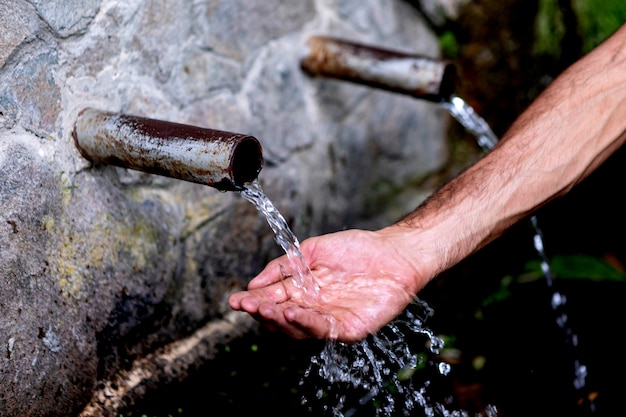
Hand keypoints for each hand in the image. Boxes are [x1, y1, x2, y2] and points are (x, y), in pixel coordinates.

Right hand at [228, 228, 427, 342]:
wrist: (393, 254)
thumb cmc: (356, 249)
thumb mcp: (312, 250)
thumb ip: (284, 266)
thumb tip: (254, 283)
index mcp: (302, 291)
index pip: (272, 300)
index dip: (253, 301)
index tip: (236, 300)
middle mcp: (313, 308)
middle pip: (281, 318)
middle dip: (262, 313)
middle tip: (247, 306)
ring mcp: (329, 320)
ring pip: (298, 328)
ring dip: (280, 320)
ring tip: (265, 310)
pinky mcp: (348, 328)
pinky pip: (323, 331)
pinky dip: (307, 324)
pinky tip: (294, 313)